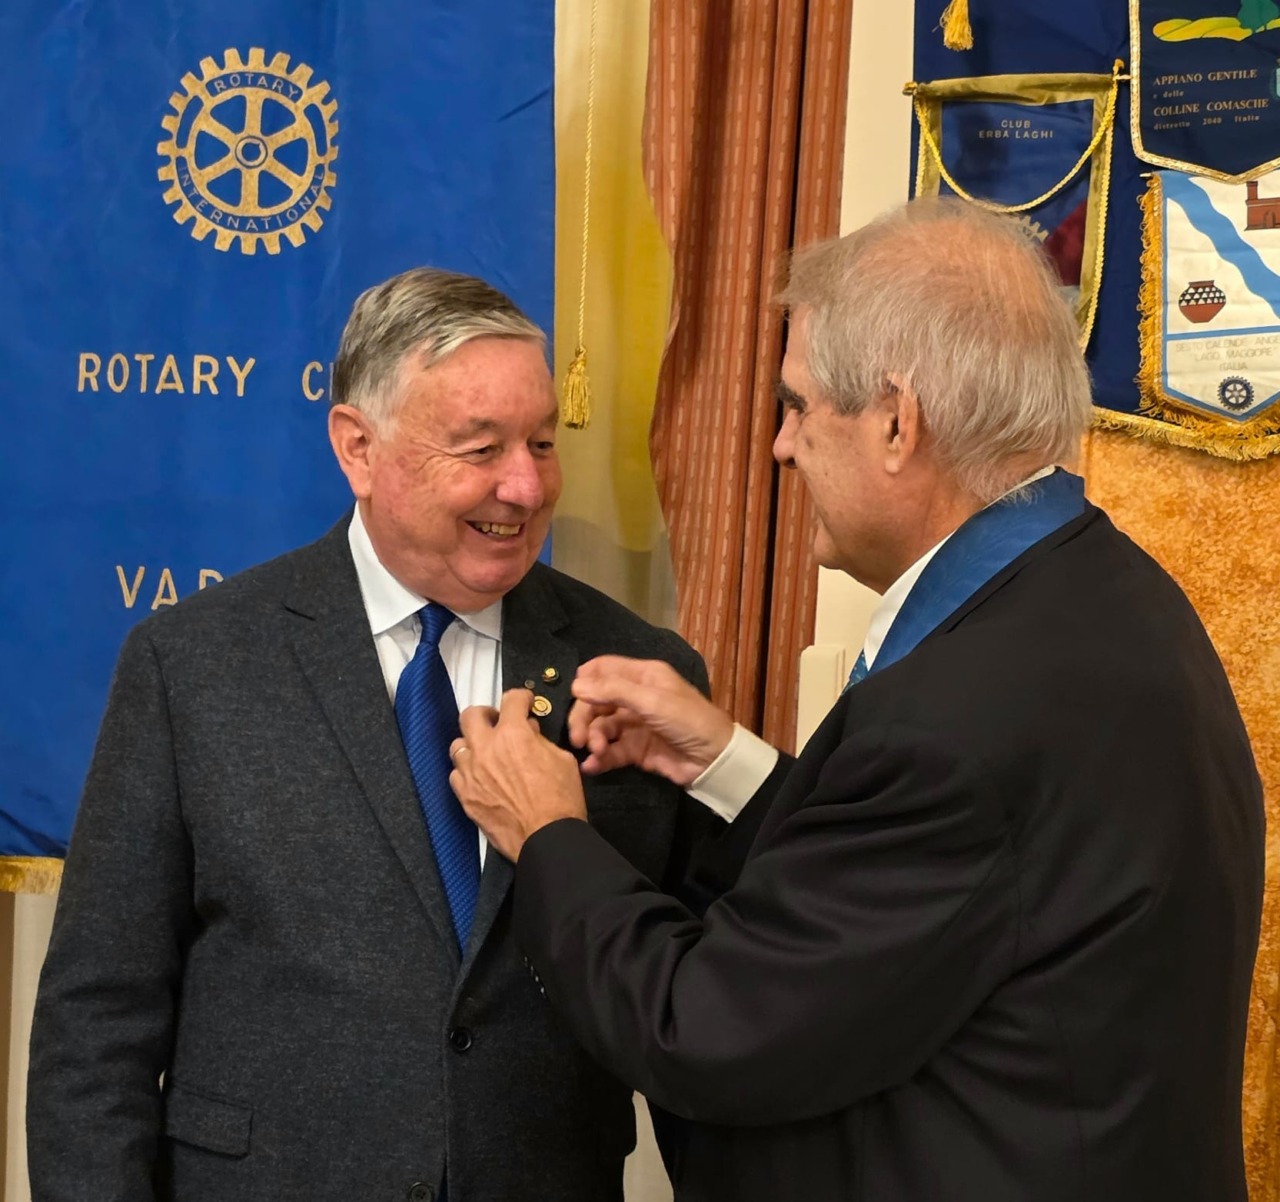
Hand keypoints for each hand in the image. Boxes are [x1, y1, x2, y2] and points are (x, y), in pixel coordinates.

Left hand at [450, 690, 586, 861]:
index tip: (524, 702)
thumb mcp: (562, 760)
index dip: (521, 697)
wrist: (547, 838)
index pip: (511, 699)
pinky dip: (467, 770)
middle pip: (470, 715)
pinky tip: (480, 776)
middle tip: (498, 722)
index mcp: (514, 734)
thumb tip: (530, 732)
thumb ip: (541, 740)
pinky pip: (456, 773)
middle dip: (486, 714)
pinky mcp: (465, 795)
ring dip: (473, 743)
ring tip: (486, 752)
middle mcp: (486, 749)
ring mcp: (471, 773)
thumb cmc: (561, 800)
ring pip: (458, 744)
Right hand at [568, 656, 734, 785]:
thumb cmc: (688, 720)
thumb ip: (613, 691)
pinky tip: (592, 766)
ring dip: (593, 739)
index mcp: (642, 676)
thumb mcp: (652, 701)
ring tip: (595, 751)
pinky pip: (610, 751)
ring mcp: (634, 724)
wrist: (715, 761)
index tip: (570, 696)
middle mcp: (635, 696)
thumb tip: (575, 685)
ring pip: (601, 727)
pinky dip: (599, 758)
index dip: (584, 680)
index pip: (603, 668)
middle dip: (584, 717)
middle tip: (578, 738)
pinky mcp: (635, 750)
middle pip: (596, 701)